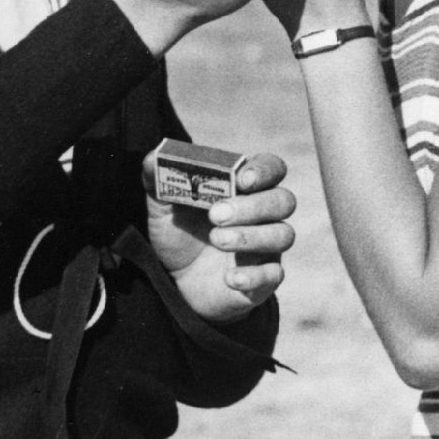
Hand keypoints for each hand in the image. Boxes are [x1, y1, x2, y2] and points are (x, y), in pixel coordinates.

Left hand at [148, 150, 296, 323]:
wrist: (176, 282)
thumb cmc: (179, 235)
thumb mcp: (162, 206)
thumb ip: (158, 179)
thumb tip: (155, 156)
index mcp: (245, 189)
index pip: (272, 169)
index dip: (264, 170)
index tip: (241, 179)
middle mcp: (263, 215)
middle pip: (283, 200)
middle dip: (253, 206)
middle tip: (216, 214)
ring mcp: (267, 247)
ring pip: (284, 235)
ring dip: (252, 236)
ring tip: (217, 240)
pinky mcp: (264, 278)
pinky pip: (274, 274)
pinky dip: (254, 275)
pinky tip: (229, 277)